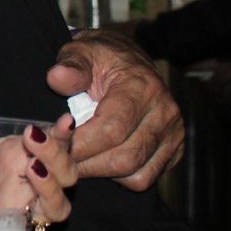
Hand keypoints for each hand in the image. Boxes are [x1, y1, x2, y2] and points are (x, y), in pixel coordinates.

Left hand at [19, 118, 77, 230]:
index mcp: (21, 158)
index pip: (55, 144)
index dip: (62, 134)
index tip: (64, 122)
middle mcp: (31, 185)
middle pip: (65, 173)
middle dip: (56, 155)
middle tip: (33, 140)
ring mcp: (27, 213)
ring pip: (58, 208)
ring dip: (52, 190)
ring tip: (34, 169)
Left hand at [48, 29, 182, 189]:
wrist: (127, 60)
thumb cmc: (99, 59)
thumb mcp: (81, 52)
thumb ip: (70, 66)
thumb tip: (57, 77)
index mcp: (141, 87)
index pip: (111, 130)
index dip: (79, 145)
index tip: (55, 145)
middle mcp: (164, 112)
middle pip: (124, 158)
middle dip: (86, 164)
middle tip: (62, 159)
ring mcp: (173, 133)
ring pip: (136, 174)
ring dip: (101, 173)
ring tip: (80, 158)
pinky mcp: (174, 150)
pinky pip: (145, 178)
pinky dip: (120, 178)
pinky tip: (102, 159)